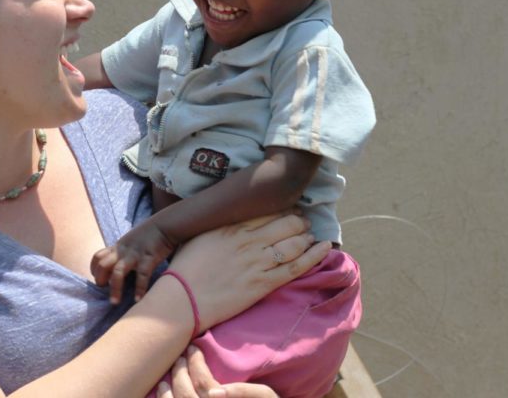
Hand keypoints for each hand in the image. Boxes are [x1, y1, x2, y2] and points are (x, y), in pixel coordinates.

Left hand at [91, 220, 176, 303]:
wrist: (165, 225)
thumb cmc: (149, 235)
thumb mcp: (131, 241)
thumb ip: (123, 252)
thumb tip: (118, 266)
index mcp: (118, 247)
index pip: (97, 257)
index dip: (94, 270)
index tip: (99, 281)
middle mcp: (123, 251)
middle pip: (102, 265)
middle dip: (100, 279)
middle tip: (104, 290)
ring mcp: (134, 255)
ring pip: (118, 272)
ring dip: (115, 288)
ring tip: (114, 302)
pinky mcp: (148, 258)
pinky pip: (141, 275)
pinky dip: (139, 288)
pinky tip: (138, 299)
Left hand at [154, 346, 276, 397]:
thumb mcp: (266, 396)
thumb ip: (244, 391)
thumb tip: (216, 389)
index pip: (202, 382)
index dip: (195, 362)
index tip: (193, 348)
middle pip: (184, 393)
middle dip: (179, 371)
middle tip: (181, 357)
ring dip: (167, 392)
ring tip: (166, 379)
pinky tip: (165, 396)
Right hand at [167, 213, 329, 331]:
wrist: (182, 299)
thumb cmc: (185, 268)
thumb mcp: (198, 235)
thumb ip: (216, 223)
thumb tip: (224, 215)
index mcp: (231, 226)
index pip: (266, 210)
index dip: (281, 208)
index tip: (288, 208)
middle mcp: (248, 240)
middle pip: (285, 223)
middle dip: (298, 220)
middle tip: (302, 221)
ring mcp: (258, 261)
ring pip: (294, 242)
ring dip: (306, 235)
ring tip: (310, 234)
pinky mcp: (264, 283)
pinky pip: (297, 266)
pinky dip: (314, 255)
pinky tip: (325, 247)